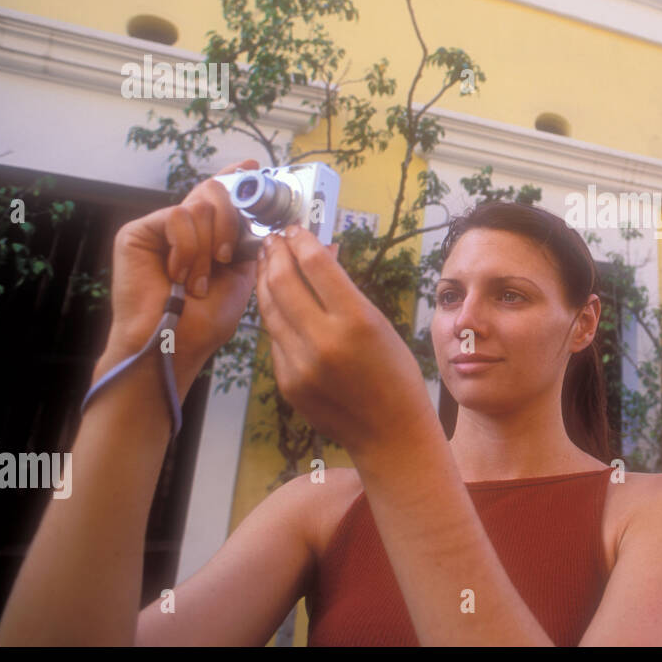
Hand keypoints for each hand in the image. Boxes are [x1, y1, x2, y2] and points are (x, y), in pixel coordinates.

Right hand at [102, 159, 260, 376]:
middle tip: (227, 257)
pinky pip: (178, 216)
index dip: (237, 177)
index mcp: (210, 235)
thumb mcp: (245, 276)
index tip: (253, 167)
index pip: (223, 194)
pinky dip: (188, 248)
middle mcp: (185, 227)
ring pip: (200, 205)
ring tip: (197, 280)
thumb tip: (302, 230)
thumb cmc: (205, 319)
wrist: (174, 343)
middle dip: (231, 222)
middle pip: (215, 191)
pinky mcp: (137, 232)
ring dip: (208, 247)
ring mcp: (160, 228)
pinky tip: (179, 275)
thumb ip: (259, 245)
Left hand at [255, 224, 432, 456]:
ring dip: (266, 280)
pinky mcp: (287, 383)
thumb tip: (320, 254)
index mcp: (356, 321)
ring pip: (270, 310)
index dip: (301, 240)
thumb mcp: (380, 324)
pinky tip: (277, 302)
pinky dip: (275, 316)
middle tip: (273, 240)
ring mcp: (300, 365)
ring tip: (267, 262)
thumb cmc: (395, 374)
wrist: (390, 432)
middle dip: (275, 254)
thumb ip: (346, 292)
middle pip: (283, 282)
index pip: (316, 265)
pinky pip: (275, 339)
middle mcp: (324, 341)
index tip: (295, 229)